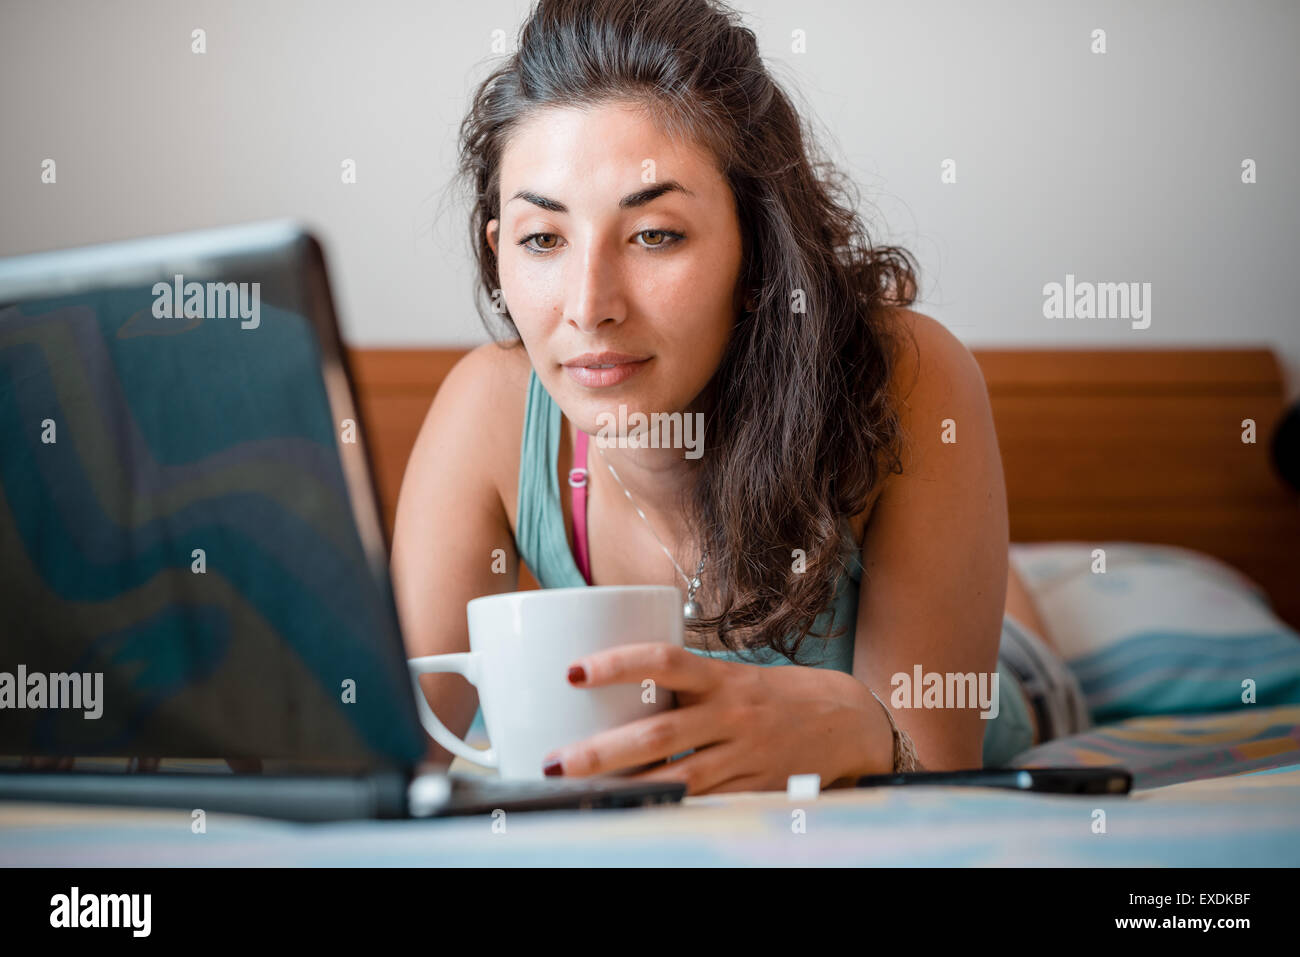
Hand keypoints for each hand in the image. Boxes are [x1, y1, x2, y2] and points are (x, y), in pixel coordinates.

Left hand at [540, 642, 891, 794]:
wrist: (847, 720)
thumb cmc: (773, 694)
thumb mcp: (731, 676)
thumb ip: (682, 682)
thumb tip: (611, 683)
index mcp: (721, 678)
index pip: (664, 660)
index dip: (617, 663)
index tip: (572, 672)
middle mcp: (731, 715)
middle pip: (659, 732)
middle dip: (603, 751)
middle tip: (556, 761)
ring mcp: (743, 757)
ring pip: (676, 777)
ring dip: (625, 789)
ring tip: (580, 794)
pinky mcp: (753, 792)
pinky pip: (702, 804)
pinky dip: (666, 809)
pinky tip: (635, 814)